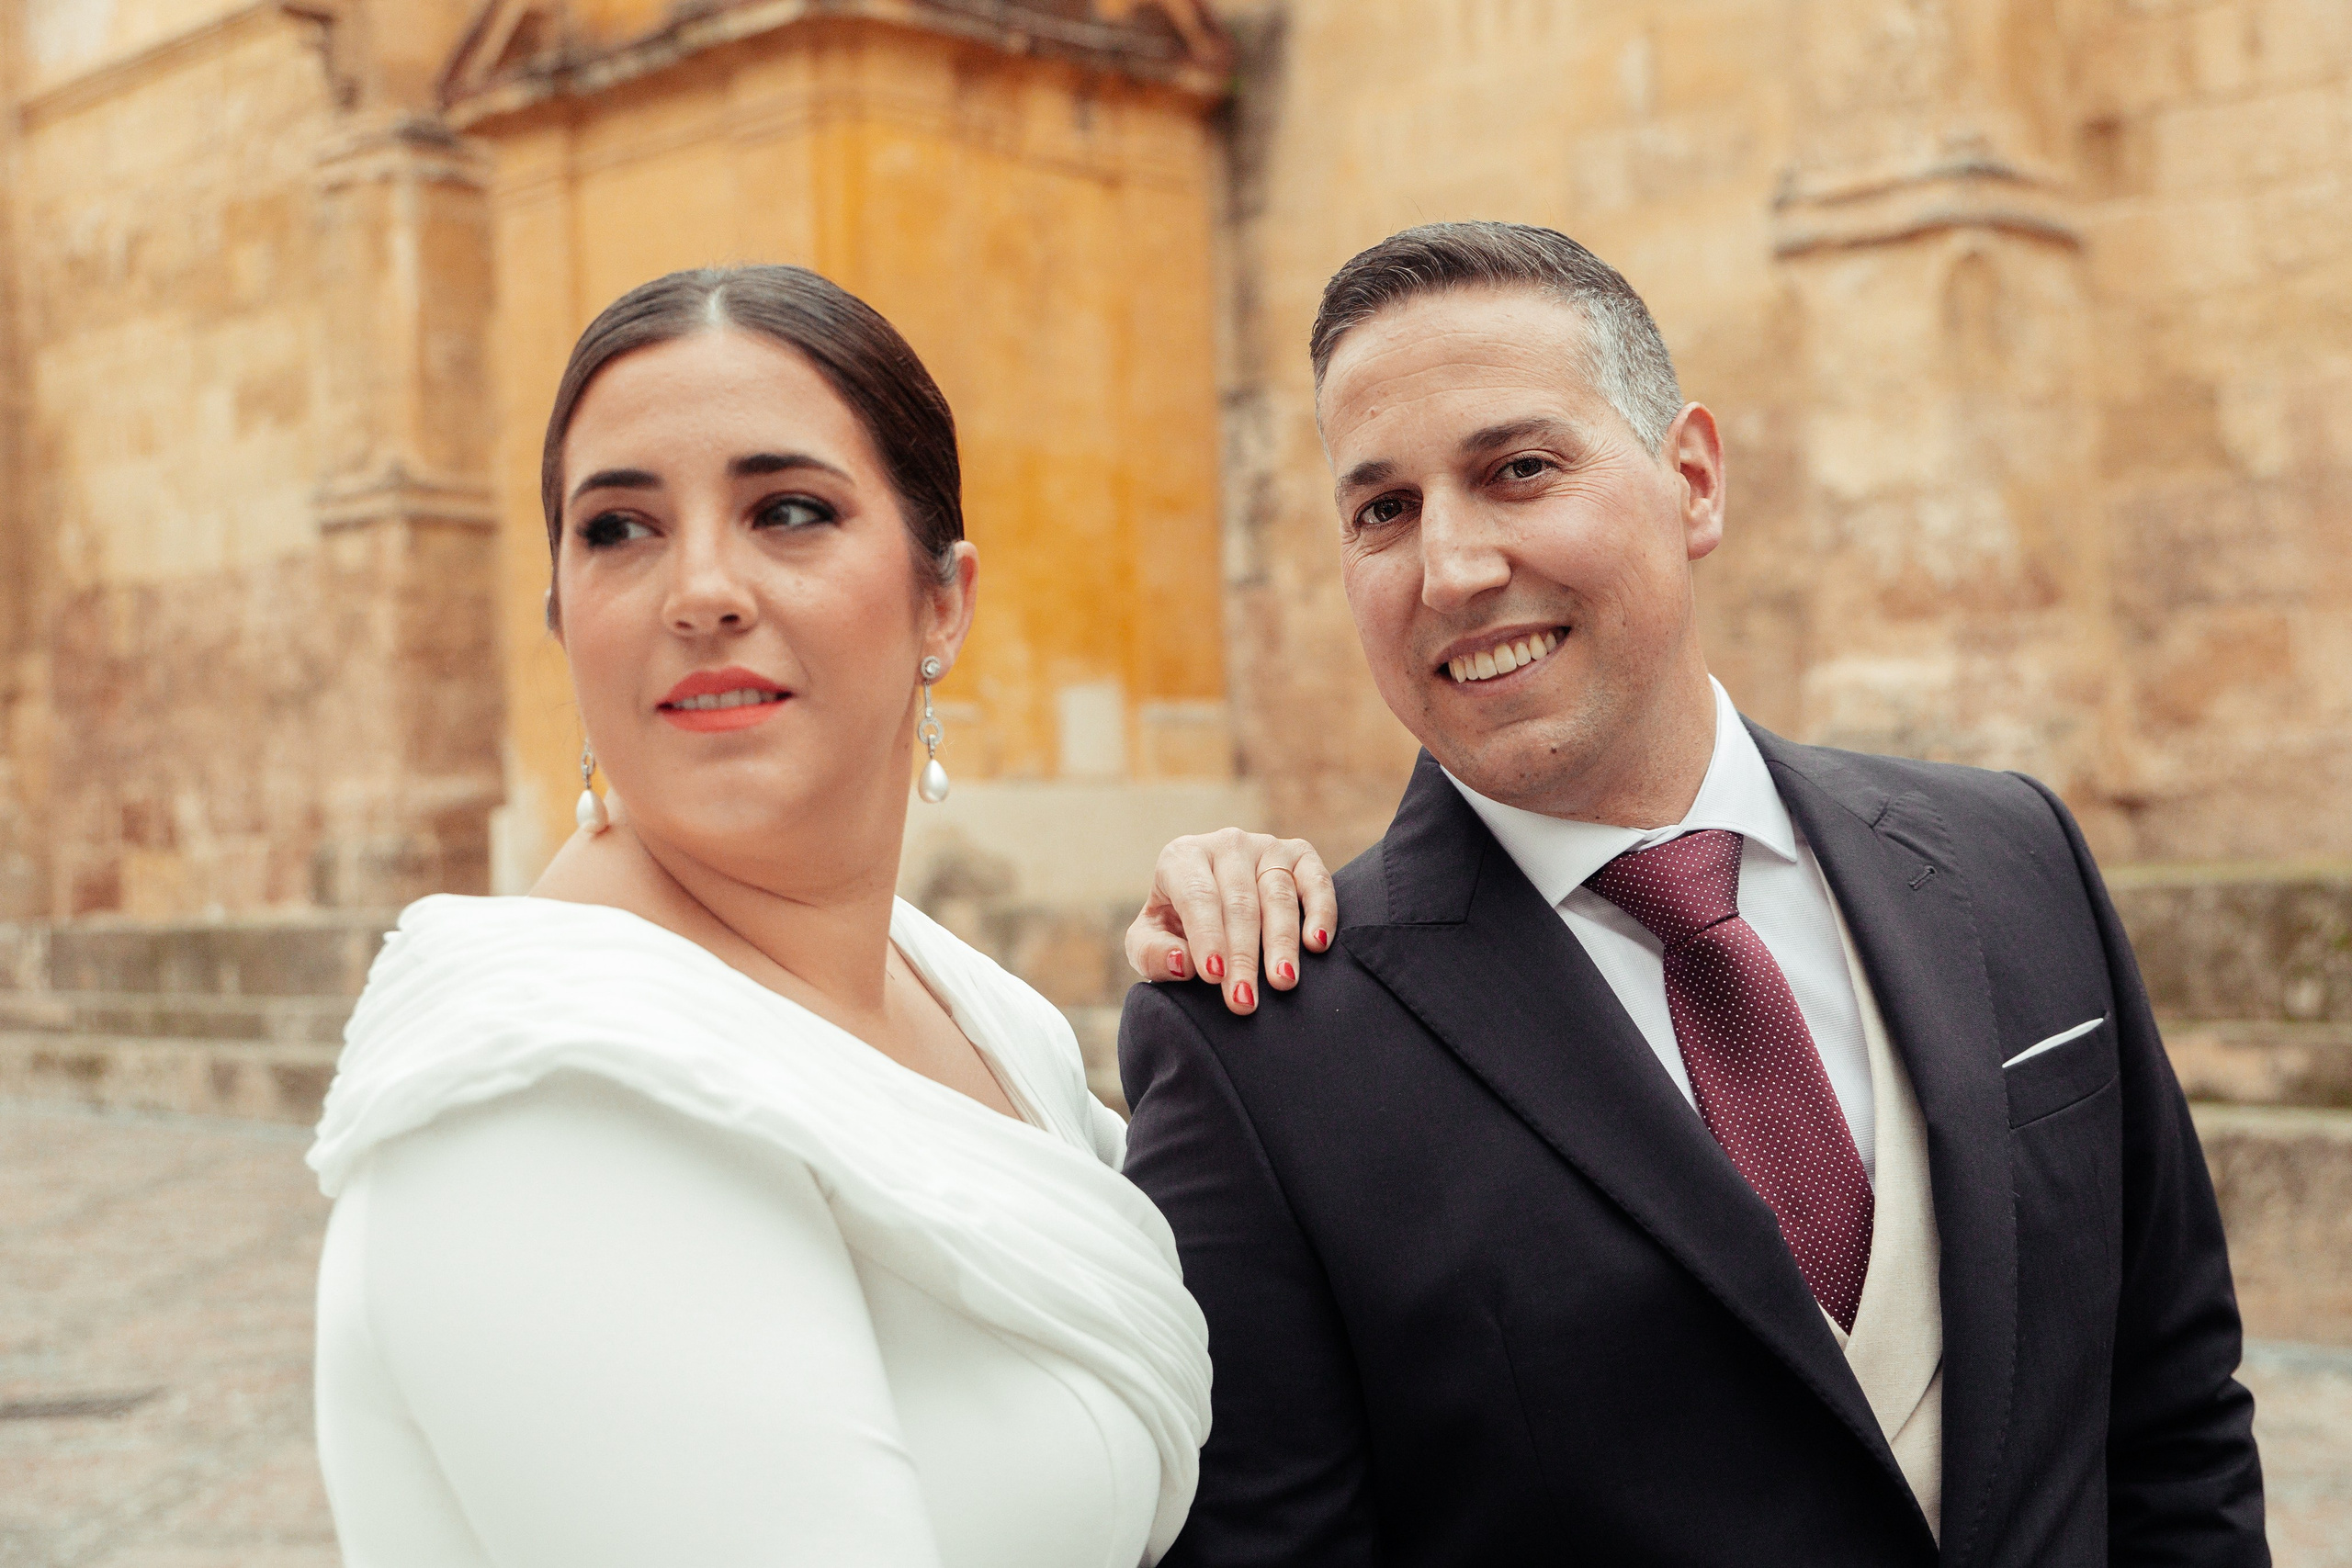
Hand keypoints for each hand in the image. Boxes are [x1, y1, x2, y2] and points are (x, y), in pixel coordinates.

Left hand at [1127, 829, 1336, 1014]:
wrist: (1213, 911)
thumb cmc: (1177, 930)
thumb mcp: (1148, 944)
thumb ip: (1153, 954)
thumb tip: (1184, 963)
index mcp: (1182, 857)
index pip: (1197, 895)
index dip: (1207, 936)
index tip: (1214, 975)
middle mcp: (1226, 844)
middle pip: (1240, 902)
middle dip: (1243, 956)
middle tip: (1244, 1001)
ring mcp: (1266, 847)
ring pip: (1278, 895)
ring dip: (1281, 943)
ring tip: (1282, 982)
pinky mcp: (1300, 857)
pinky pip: (1316, 881)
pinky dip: (1321, 912)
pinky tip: (1317, 944)